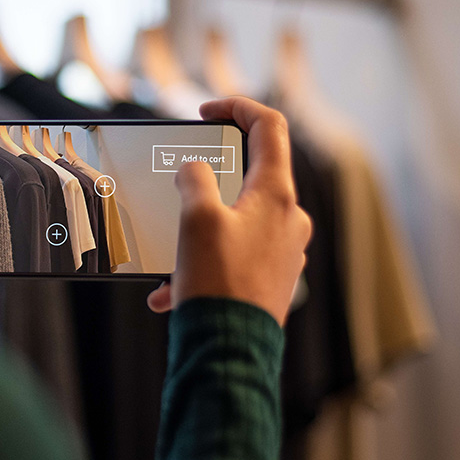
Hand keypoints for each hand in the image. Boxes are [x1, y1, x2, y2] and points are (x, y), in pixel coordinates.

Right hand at [147, 97, 311, 324]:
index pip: (269, 127)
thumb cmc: (218, 283)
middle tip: (180, 184)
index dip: (237, 107)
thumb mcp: (195, 218)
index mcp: (277, 195)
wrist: (230, 351)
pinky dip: (201, 262)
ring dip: (198, 229)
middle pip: (252, 174)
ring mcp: (283, 251)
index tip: (206, 112)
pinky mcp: (271, 278)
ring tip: (171, 253)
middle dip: (208, 178)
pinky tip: (172, 288)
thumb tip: (193, 173)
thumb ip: (194, 180)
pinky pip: (233, 256)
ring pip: (236, 220)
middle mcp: (289, 220)